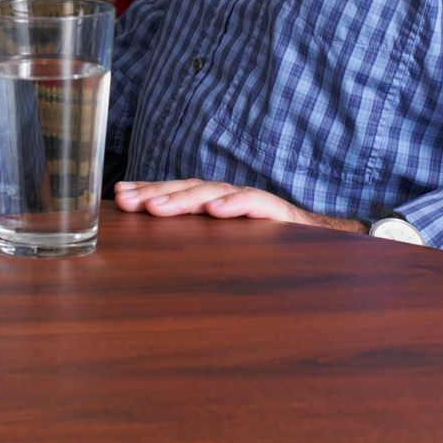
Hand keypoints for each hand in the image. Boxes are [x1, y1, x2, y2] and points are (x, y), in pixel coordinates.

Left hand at [113, 179, 364, 233]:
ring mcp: (251, 202)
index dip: (147, 192)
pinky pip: (254, 203)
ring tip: (157, 207)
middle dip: (155, 193)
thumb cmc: (266, 249)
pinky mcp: (277, 213)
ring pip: (213, 193)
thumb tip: (152, 253)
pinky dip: (234, 205)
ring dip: (183, 199)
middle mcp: (229, 198)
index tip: (119, 196)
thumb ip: (196, 245)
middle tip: (129, 201)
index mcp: (213, 204)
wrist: (323, 248)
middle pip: (187, 190)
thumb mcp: (225, 248)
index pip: (175, 193)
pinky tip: (215, 210)